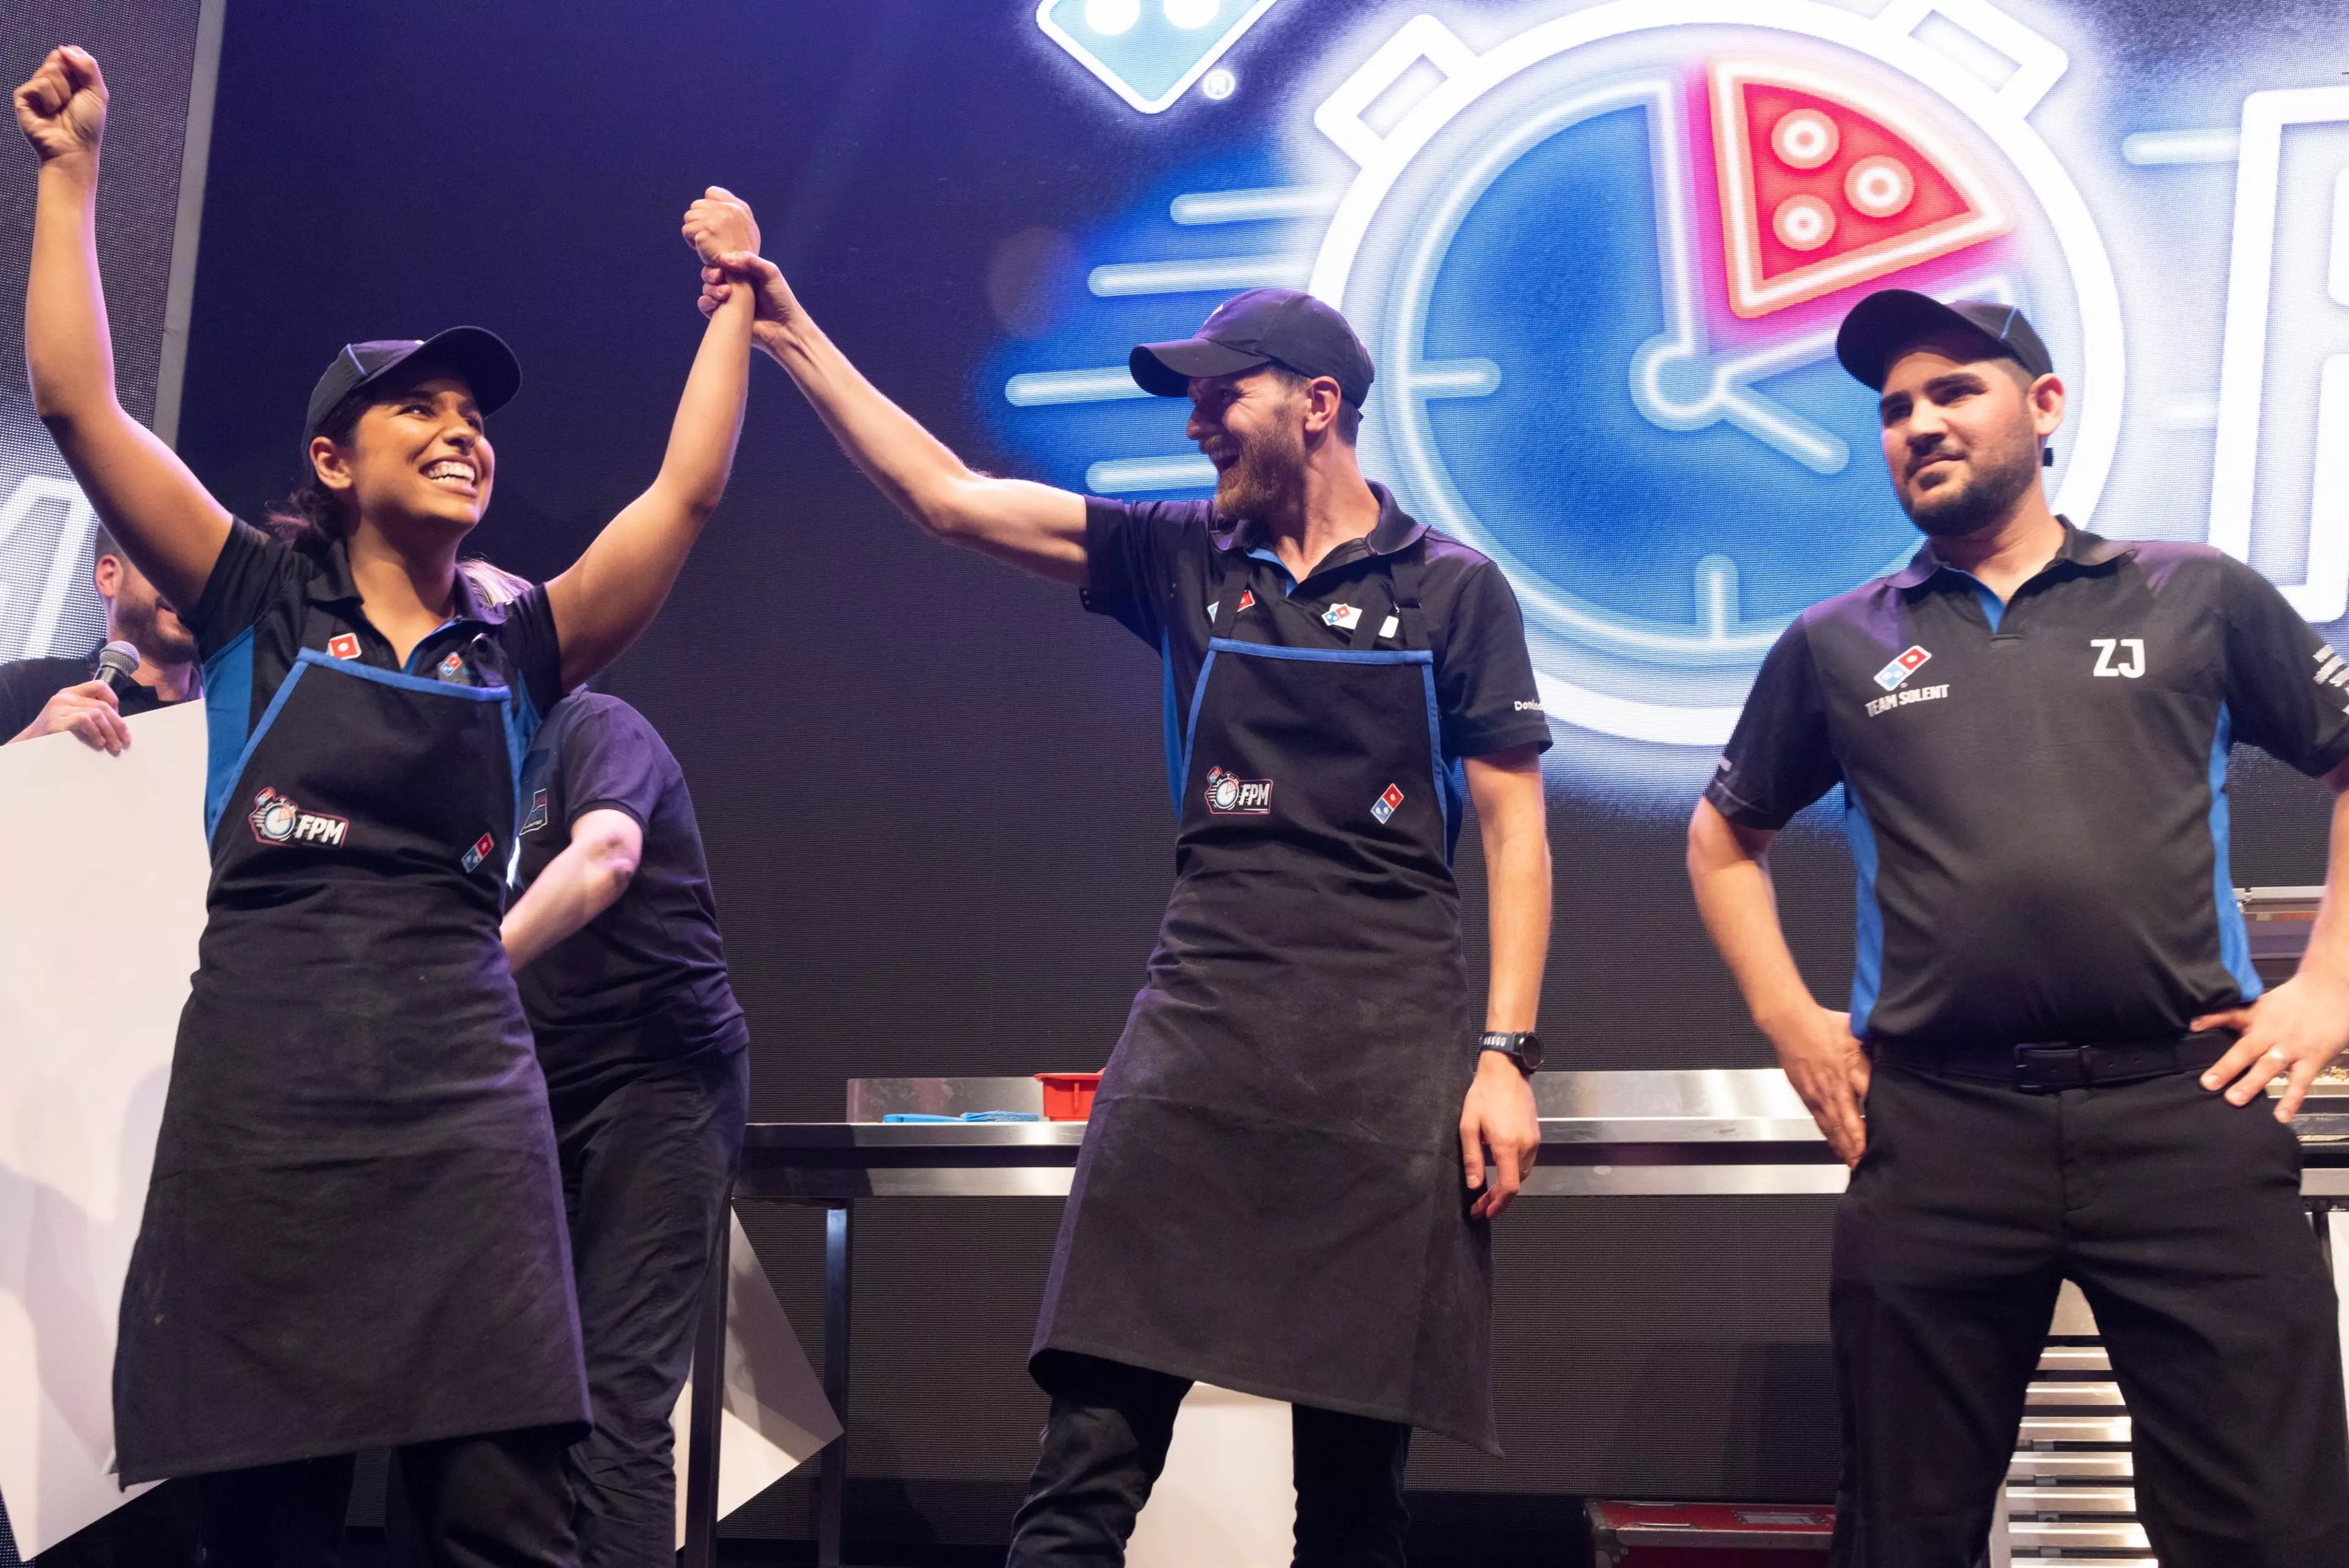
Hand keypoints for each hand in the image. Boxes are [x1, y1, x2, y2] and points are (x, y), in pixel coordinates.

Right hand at [14, 46, 105, 165]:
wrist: (72, 148)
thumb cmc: (87, 125)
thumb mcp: (97, 93)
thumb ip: (87, 67)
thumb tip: (64, 49)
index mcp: (70, 78)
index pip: (69, 54)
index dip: (77, 66)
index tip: (83, 87)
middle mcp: (52, 80)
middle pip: (58, 59)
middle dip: (71, 81)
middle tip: (72, 101)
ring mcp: (36, 88)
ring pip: (50, 71)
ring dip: (62, 93)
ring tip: (60, 109)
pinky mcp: (23, 96)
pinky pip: (39, 84)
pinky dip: (49, 99)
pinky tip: (49, 112)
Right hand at [15, 679, 127, 752]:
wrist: (28, 745)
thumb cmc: (54, 733)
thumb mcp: (71, 717)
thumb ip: (89, 713)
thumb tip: (118, 723)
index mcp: (71, 693)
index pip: (99, 685)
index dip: (114, 699)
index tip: (120, 717)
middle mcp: (65, 696)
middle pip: (103, 704)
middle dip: (118, 723)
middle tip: (125, 739)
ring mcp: (60, 707)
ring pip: (98, 713)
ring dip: (110, 731)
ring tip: (114, 745)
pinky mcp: (57, 720)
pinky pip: (85, 721)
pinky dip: (96, 732)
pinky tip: (99, 742)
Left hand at [681, 184, 759, 263]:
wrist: (742, 274)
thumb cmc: (742, 256)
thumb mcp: (747, 229)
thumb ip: (734, 214)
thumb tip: (715, 201)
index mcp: (739, 207)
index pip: (712, 192)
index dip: (707, 207)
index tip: (710, 222)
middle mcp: (729, 209)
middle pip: (697, 205)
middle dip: (699, 220)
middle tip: (707, 236)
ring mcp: (717, 219)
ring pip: (689, 216)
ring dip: (694, 230)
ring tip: (705, 243)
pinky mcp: (705, 230)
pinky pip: (687, 230)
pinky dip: (691, 241)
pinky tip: (702, 249)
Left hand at [1459, 1050, 1540, 1220]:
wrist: (1506, 1071)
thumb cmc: (1484, 1094)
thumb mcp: (1468, 1126)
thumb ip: (1472, 1158)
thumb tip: (1474, 1184)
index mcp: (1507, 1144)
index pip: (1509, 1187)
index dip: (1499, 1204)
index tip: (1486, 1212)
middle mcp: (1525, 1145)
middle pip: (1516, 1183)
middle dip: (1498, 1198)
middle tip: (1480, 1205)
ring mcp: (1533, 1140)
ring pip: (1522, 1174)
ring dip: (1506, 1186)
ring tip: (1488, 1192)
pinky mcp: (1535, 1135)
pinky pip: (1526, 1162)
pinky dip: (1514, 1172)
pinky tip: (1500, 1171)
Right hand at [1767, 1004, 1868, 1165]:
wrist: (1790, 1024)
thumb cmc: (1823, 1025)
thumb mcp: (1856, 1032)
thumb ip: (1875, 1047)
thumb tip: (1894, 1050)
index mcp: (1850, 1068)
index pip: (1866, 1099)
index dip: (1872, 1120)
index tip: (1882, 1138)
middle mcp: (1834, 1085)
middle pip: (1847, 1120)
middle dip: (1856, 1143)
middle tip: (1864, 1162)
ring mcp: (1818, 1093)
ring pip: (1833, 1125)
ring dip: (1843, 1145)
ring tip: (1852, 1162)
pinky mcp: (1807, 1096)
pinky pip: (1820, 1121)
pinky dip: (1829, 1136)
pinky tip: (1835, 1146)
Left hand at [2195, 980, 2348, 1120]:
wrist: (2333, 992)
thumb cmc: (2293, 1001)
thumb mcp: (2261, 1003)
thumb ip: (2233, 1015)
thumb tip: (2196, 1023)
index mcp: (2257, 1017)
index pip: (2229, 1016)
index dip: (2210, 1020)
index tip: (2192, 1027)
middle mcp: (2272, 1033)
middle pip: (2246, 1049)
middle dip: (2227, 1067)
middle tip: (2208, 1084)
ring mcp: (2292, 1048)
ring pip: (2270, 1067)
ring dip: (2252, 1083)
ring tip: (2234, 1099)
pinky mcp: (2312, 1060)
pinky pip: (2300, 1083)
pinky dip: (2291, 1100)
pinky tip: (2281, 1116)